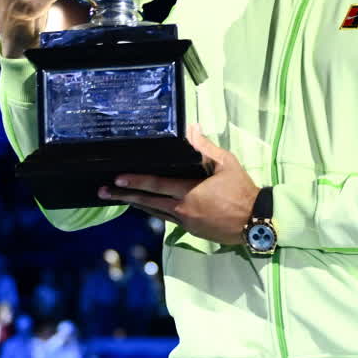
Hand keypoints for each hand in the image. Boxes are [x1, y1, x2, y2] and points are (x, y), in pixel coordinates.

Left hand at [99, 124, 258, 246]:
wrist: (255, 222)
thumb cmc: (242, 190)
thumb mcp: (226, 164)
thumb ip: (205, 147)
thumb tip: (191, 128)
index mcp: (189, 191)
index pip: (156, 185)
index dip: (135, 182)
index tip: (117, 179)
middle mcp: (183, 209)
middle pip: (148, 202)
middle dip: (124, 196)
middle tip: (103, 193)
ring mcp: (186, 222)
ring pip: (155, 212)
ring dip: (136, 205)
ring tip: (119, 199)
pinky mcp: (191, 230)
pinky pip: (167, 219)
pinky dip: (154, 211)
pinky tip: (147, 207)